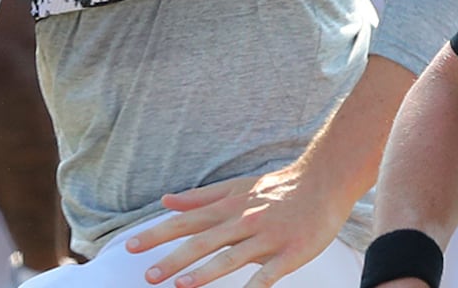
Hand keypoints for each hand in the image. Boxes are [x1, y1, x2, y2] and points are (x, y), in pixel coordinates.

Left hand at [125, 163, 348, 286]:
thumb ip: (201, 197)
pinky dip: (254, 287)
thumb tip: (166, 201)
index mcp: (230, 207)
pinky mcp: (290, 252)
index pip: (188, 221)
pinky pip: (269, 274)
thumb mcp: (237, 187)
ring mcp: (268, 237)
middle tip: (148, 276)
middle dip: (174, 258)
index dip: (159, 234)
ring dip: (205, 272)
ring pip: (232, 257)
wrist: (326, 180)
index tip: (131, 248)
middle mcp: (245, 220)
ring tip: (181, 285)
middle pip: (204, 241)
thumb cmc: (280, 187)